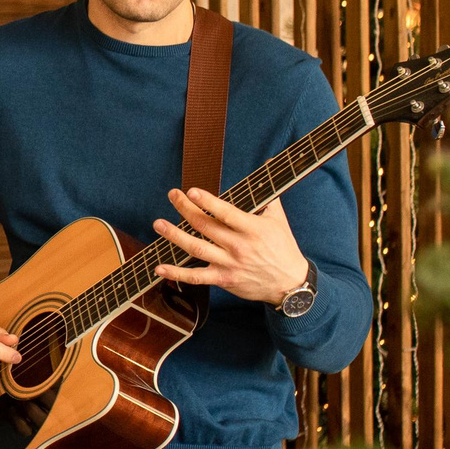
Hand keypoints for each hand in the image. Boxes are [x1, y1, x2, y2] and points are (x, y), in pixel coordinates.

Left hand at [152, 188, 309, 305]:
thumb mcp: (278, 219)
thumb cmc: (283, 247)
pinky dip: (176, 273)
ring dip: (175, 236)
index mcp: (252, 229)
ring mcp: (229, 264)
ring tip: (159, 224)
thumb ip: (268, 194)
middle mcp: (239, 246)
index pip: (226, 213)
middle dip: (185, 209)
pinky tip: (159, 268)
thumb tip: (267, 165)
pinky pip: (196, 277)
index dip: (207, 202)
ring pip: (196, 248)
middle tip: (172, 195)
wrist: (290, 283)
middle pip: (205, 226)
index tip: (191, 191)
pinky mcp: (223, 279)